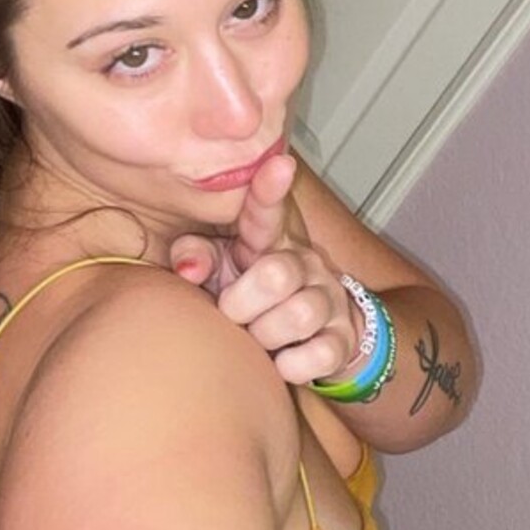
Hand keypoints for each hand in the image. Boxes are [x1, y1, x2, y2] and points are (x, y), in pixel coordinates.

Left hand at [169, 152, 361, 385]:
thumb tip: (186, 268)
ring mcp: (327, 300)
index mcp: (268, 242)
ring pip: (299, 314)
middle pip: (277, 273)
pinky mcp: (343, 339)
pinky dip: (294, 364)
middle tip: (233, 315)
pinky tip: (281, 362)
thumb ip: (196, 260)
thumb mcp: (219, 275)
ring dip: (268, 335)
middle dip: (244, 303)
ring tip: (258, 338)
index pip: (266, 212)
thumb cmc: (251, 300)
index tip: (278, 165)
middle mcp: (304, 263)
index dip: (269, 191)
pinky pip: (322, 353)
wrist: (311, 339)